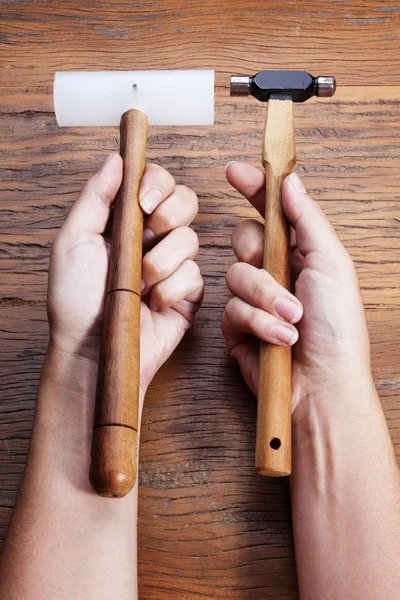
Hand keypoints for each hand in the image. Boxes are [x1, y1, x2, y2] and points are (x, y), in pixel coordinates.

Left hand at [48, 153, 202, 393]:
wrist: (93, 352)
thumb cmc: (75, 301)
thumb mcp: (73, 240)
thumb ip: (96, 196)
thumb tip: (116, 159)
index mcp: (124, 222)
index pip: (156, 182)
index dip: (157, 183)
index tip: (143, 202)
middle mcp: (151, 239)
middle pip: (185, 201)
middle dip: (169, 215)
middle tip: (148, 237)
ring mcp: (172, 266)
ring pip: (191, 239)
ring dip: (162, 262)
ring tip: (139, 285)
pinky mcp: (187, 294)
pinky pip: (197, 275)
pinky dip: (172, 289)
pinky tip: (153, 303)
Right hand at [223, 162, 372, 425]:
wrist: (322, 384)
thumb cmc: (338, 328)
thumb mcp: (331, 263)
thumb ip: (307, 219)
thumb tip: (289, 180)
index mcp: (300, 252)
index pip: (270, 211)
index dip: (253, 188)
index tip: (236, 172)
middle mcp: (273, 272)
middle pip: (243, 237)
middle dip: (259, 252)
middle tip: (277, 267)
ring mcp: (253, 299)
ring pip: (234, 273)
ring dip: (265, 296)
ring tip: (292, 317)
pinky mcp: (237, 326)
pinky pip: (231, 309)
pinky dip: (258, 322)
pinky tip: (280, 337)